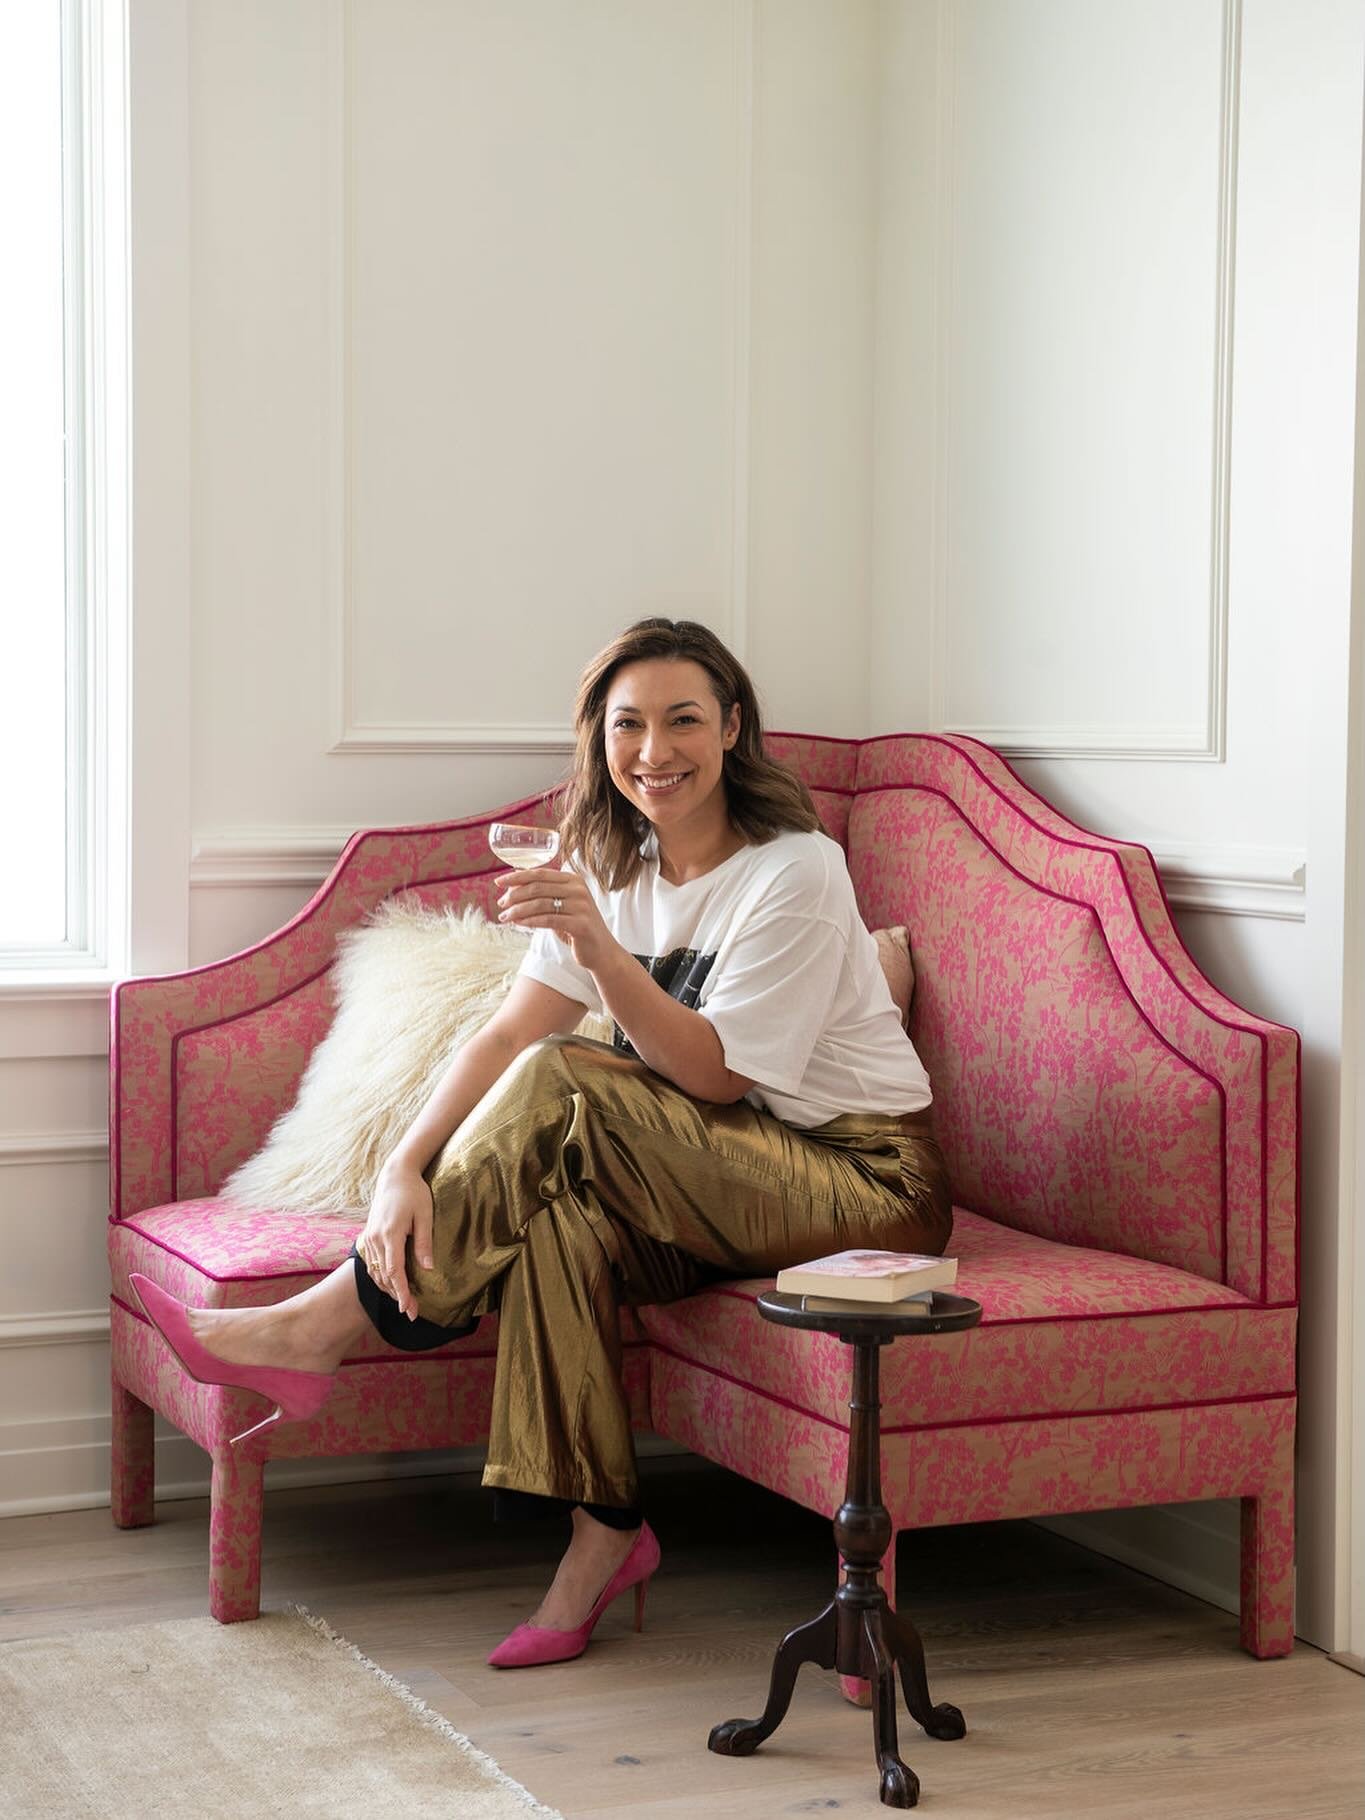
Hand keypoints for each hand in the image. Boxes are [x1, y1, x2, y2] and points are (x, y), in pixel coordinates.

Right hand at [358, 1165, 434, 1320]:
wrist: (394, 1176)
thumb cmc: (414, 1193)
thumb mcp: (424, 1215)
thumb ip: (424, 1242)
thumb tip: (429, 1268)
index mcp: (390, 1234)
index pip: (394, 1271)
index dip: (402, 1293)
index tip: (408, 1309)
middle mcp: (375, 1239)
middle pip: (384, 1276)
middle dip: (397, 1296)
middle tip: (411, 1313)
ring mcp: (369, 1238)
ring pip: (375, 1272)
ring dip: (387, 1289)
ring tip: (403, 1303)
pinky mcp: (368, 1236)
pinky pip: (371, 1264)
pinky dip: (380, 1277)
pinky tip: (390, 1285)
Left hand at [496, 865, 613, 971]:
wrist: (601, 950)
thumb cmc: (576, 926)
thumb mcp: (560, 905)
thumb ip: (542, 892)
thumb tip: (515, 878)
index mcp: (573, 880)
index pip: (540, 873)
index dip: (517, 877)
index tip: (499, 883)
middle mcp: (579, 889)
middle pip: (538, 887)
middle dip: (515, 895)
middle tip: (501, 904)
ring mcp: (581, 906)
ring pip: (540, 904)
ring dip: (518, 910)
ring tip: (505, 917)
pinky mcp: (580, 924)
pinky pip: (548, 920)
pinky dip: (529, 921)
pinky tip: (518, 923)